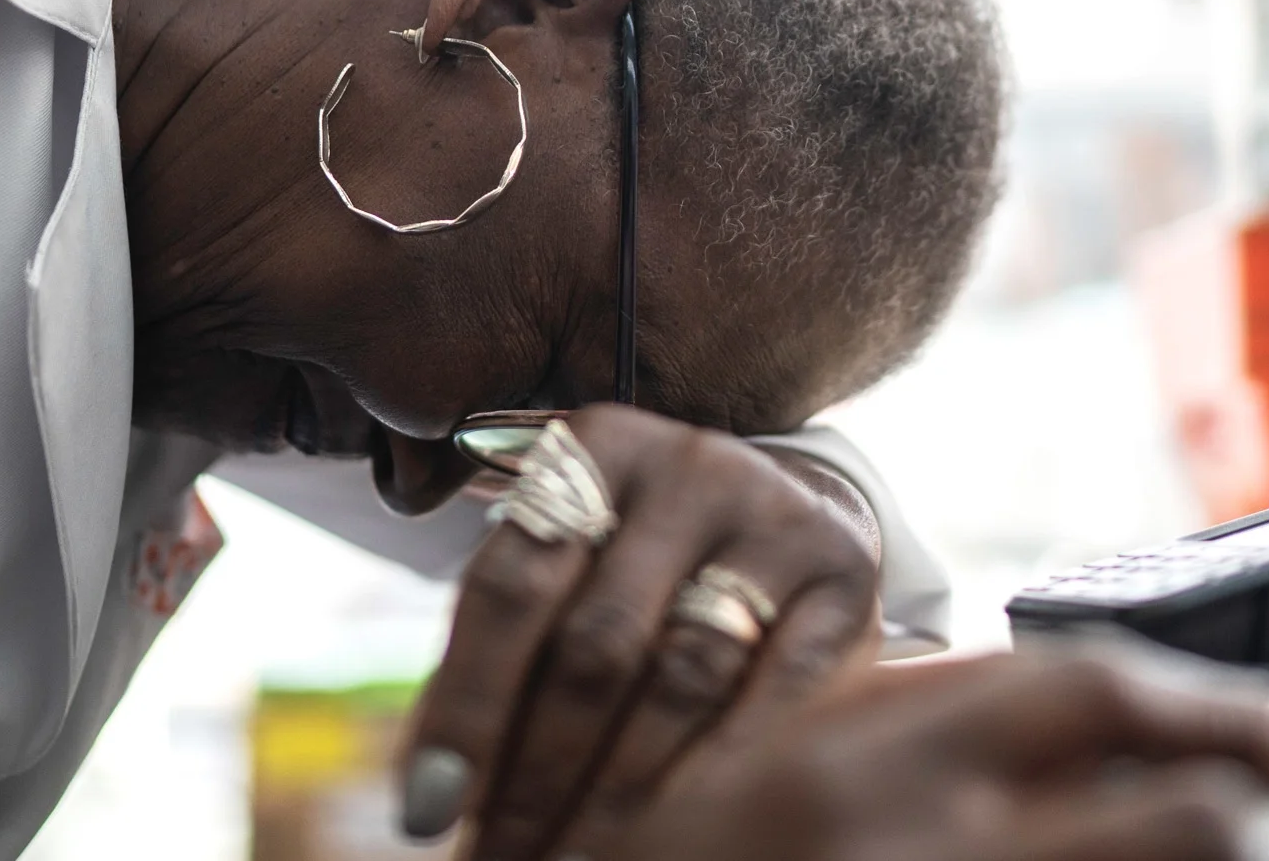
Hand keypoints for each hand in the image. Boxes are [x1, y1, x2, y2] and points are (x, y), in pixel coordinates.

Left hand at [398, 403, 882, 858]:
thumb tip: (431, 784)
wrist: (788, 503)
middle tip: (497, 856)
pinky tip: (660, 825)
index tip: (426, 810)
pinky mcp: (841, 577)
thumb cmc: (637, 550)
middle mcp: (688, 466)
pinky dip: (707, 771)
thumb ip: (500, 637)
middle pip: (596, 643)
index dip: (465, 705)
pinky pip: (771, 696)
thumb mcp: (566, 551)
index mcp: (594, 447)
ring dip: (614, 793)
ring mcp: (775, 517)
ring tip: (565, 857)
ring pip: (681, 680)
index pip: (512, 584)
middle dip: (536, 771)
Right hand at [616, 643, 1268, 860]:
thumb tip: (1113, 704)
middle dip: (1248, 818)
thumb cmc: (699, 858)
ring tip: (1218, 849)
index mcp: (866, 758)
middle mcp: (910, 852)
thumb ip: (938, 715)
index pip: (1090, 694)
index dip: (1223, 707)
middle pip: (1178, 829)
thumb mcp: (801, 753)